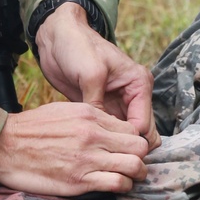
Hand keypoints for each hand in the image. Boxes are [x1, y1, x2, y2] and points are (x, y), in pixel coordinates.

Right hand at [0, 102, 149, 196]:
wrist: (4, 146)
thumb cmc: (31, 129)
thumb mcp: (63, 111)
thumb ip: (90, 118)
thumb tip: (111, 128)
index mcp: (89, 115)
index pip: (132, 129)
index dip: (135, 141)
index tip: (130, 149)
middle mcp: (92, 135)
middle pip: (139, 147)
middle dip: (141, 157)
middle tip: (135, 164)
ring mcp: (87, 159)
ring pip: (134, 166)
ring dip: (136, 174)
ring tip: (130, 177)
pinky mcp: (79, 181)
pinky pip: (117, 184)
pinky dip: (123, 187)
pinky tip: (116, 186)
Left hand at [35, 0, 158, 149]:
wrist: (56, 37)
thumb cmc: (77, 46)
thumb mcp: (91, 73)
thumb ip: (98, 104)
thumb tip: (101, 134)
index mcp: (138, 83)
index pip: (143, 123)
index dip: (131, 142)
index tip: (114, 155)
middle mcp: (132, 95)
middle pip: (138, 132)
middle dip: (126, 147)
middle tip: (109, 162)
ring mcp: (115, 103)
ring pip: (123, 134)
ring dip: (114, 145)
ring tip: (100, 159)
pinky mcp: (99, 107)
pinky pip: (106, 129)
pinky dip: (102, 139)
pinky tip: (91, 149)